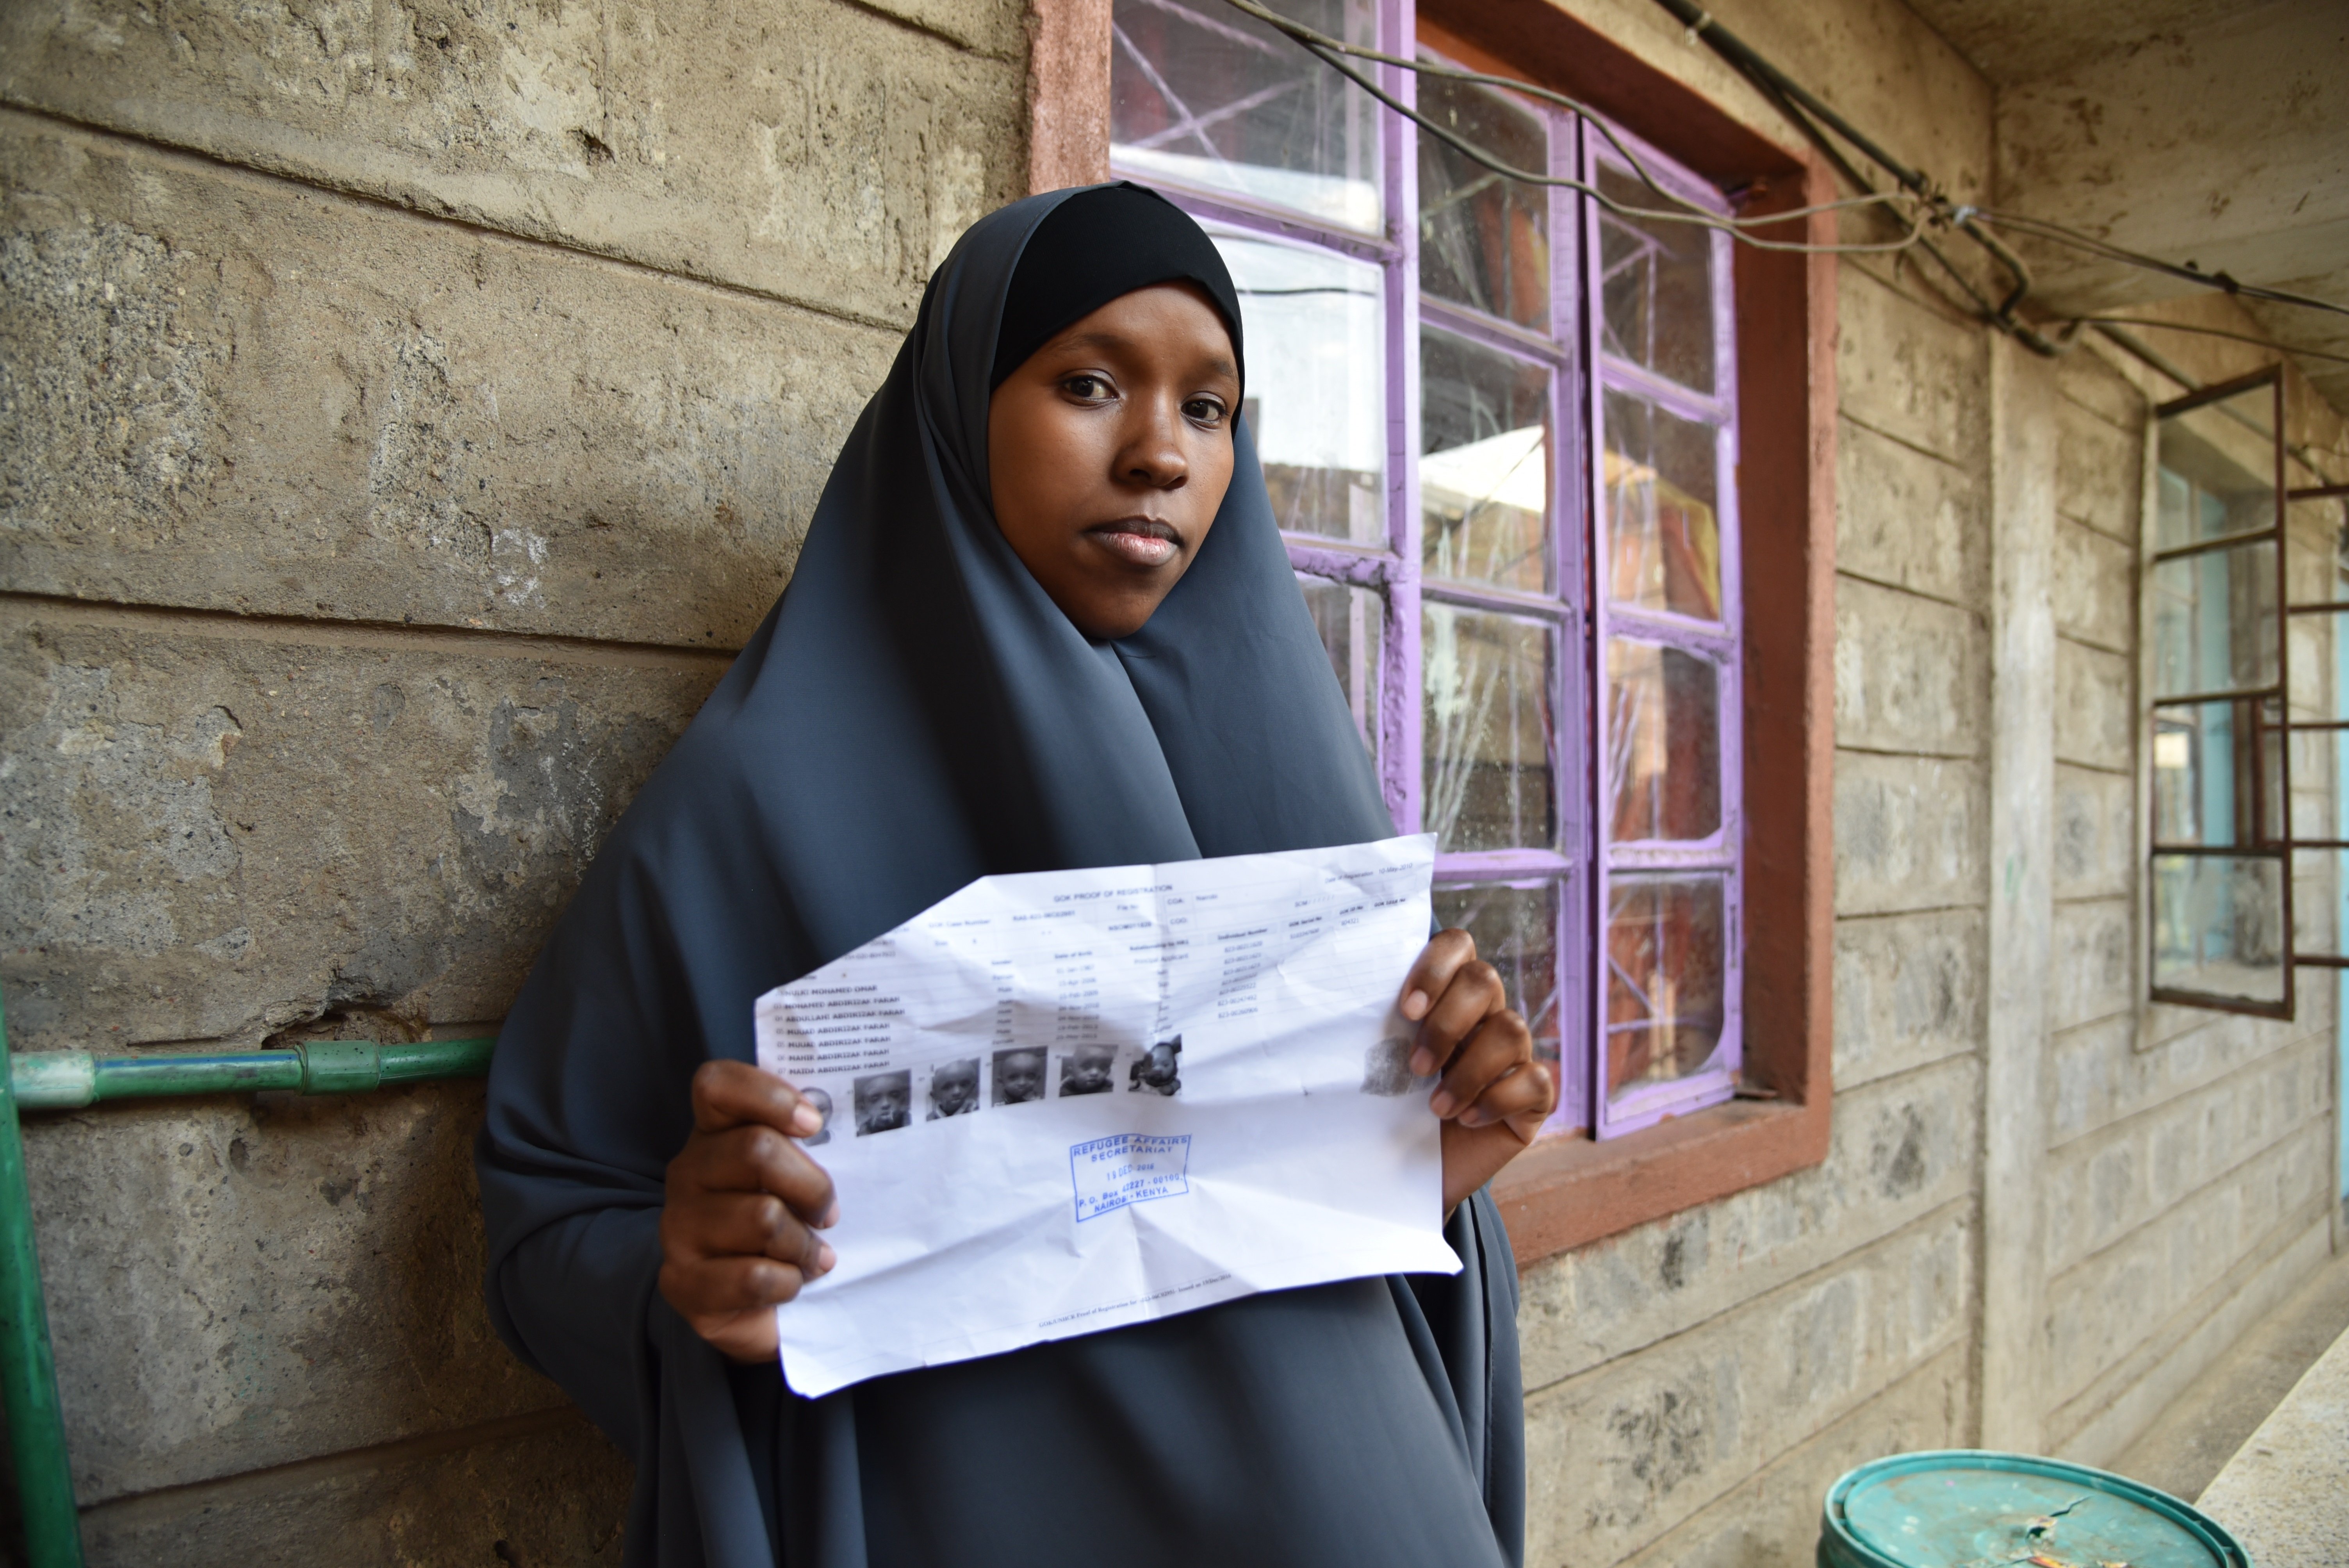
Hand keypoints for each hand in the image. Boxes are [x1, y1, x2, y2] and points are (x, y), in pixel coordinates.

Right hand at [658, 1060, 840, 1362]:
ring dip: (804, 1245)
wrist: (753, 1306)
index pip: (716, 1085)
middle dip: (812, 1186)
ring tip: (812, 1257)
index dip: (767, 1096)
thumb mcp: (797, 1179)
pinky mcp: (682, 1282)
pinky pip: (754, 1276)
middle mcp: (687, 1172)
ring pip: (763, 1217)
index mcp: (713, 1135)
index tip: (814, 1124)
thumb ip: (809, 1150)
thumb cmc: (787, 1227)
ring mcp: (677, 1227)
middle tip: (829, 1214)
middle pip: (756, 1149)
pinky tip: (789, 1284)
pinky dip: (787, 1283)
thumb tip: (860, 1134)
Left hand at [1398, 930, 1556, 1214]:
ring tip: (1435, 1108)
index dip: (1435, 967)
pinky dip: (1497, 1100)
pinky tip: (1468, 1121)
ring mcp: (1513, 1056)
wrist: (1402, 1178)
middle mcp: (1483, 1017)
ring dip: (1468, 1071)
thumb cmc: (1384, 1114)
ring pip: (1512, 1029)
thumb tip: (1336, 1004)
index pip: (1457, 945)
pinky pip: (1535, 1079)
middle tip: (1416, 1068)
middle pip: (1485, 980)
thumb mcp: (1373, 1068)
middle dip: (1448, 1023)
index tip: (1406, 1009)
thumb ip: (1373, 1031)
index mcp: (1444, 997)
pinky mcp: (1533, 1098)